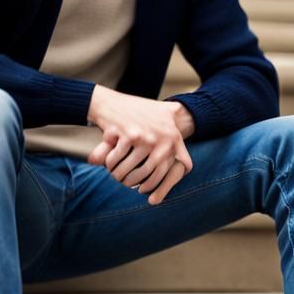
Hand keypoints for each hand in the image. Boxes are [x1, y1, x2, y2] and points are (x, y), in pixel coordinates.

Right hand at [86, 87, 194, 204]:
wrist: (111, 102)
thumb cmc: (137, 114)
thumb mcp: (161, 121)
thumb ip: (174, 143)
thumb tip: (186, 168)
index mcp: (174, 137)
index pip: (178, 167)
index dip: (167, 184)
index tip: (151, 190)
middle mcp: (163, 139)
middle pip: (151, 174)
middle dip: (137, 183)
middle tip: (128, 185)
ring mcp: (146, 137)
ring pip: (133, 170)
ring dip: (121, 177)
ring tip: (117, 177)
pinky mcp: (128, 135)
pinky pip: (118, 161)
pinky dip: (111, 165)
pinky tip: (108, 165)